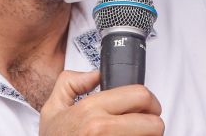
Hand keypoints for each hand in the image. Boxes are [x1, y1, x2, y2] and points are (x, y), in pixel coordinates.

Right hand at [39, 70, 163, 135]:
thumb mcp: (52, 109)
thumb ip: (71, 82)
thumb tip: (95, 75)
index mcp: (91, 110)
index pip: (140, 95)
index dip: (149, 101)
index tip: (147, 106)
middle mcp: (102, 129)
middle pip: (154, 123)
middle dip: (153, 122)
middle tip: (146, 124)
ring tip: (135, 135)